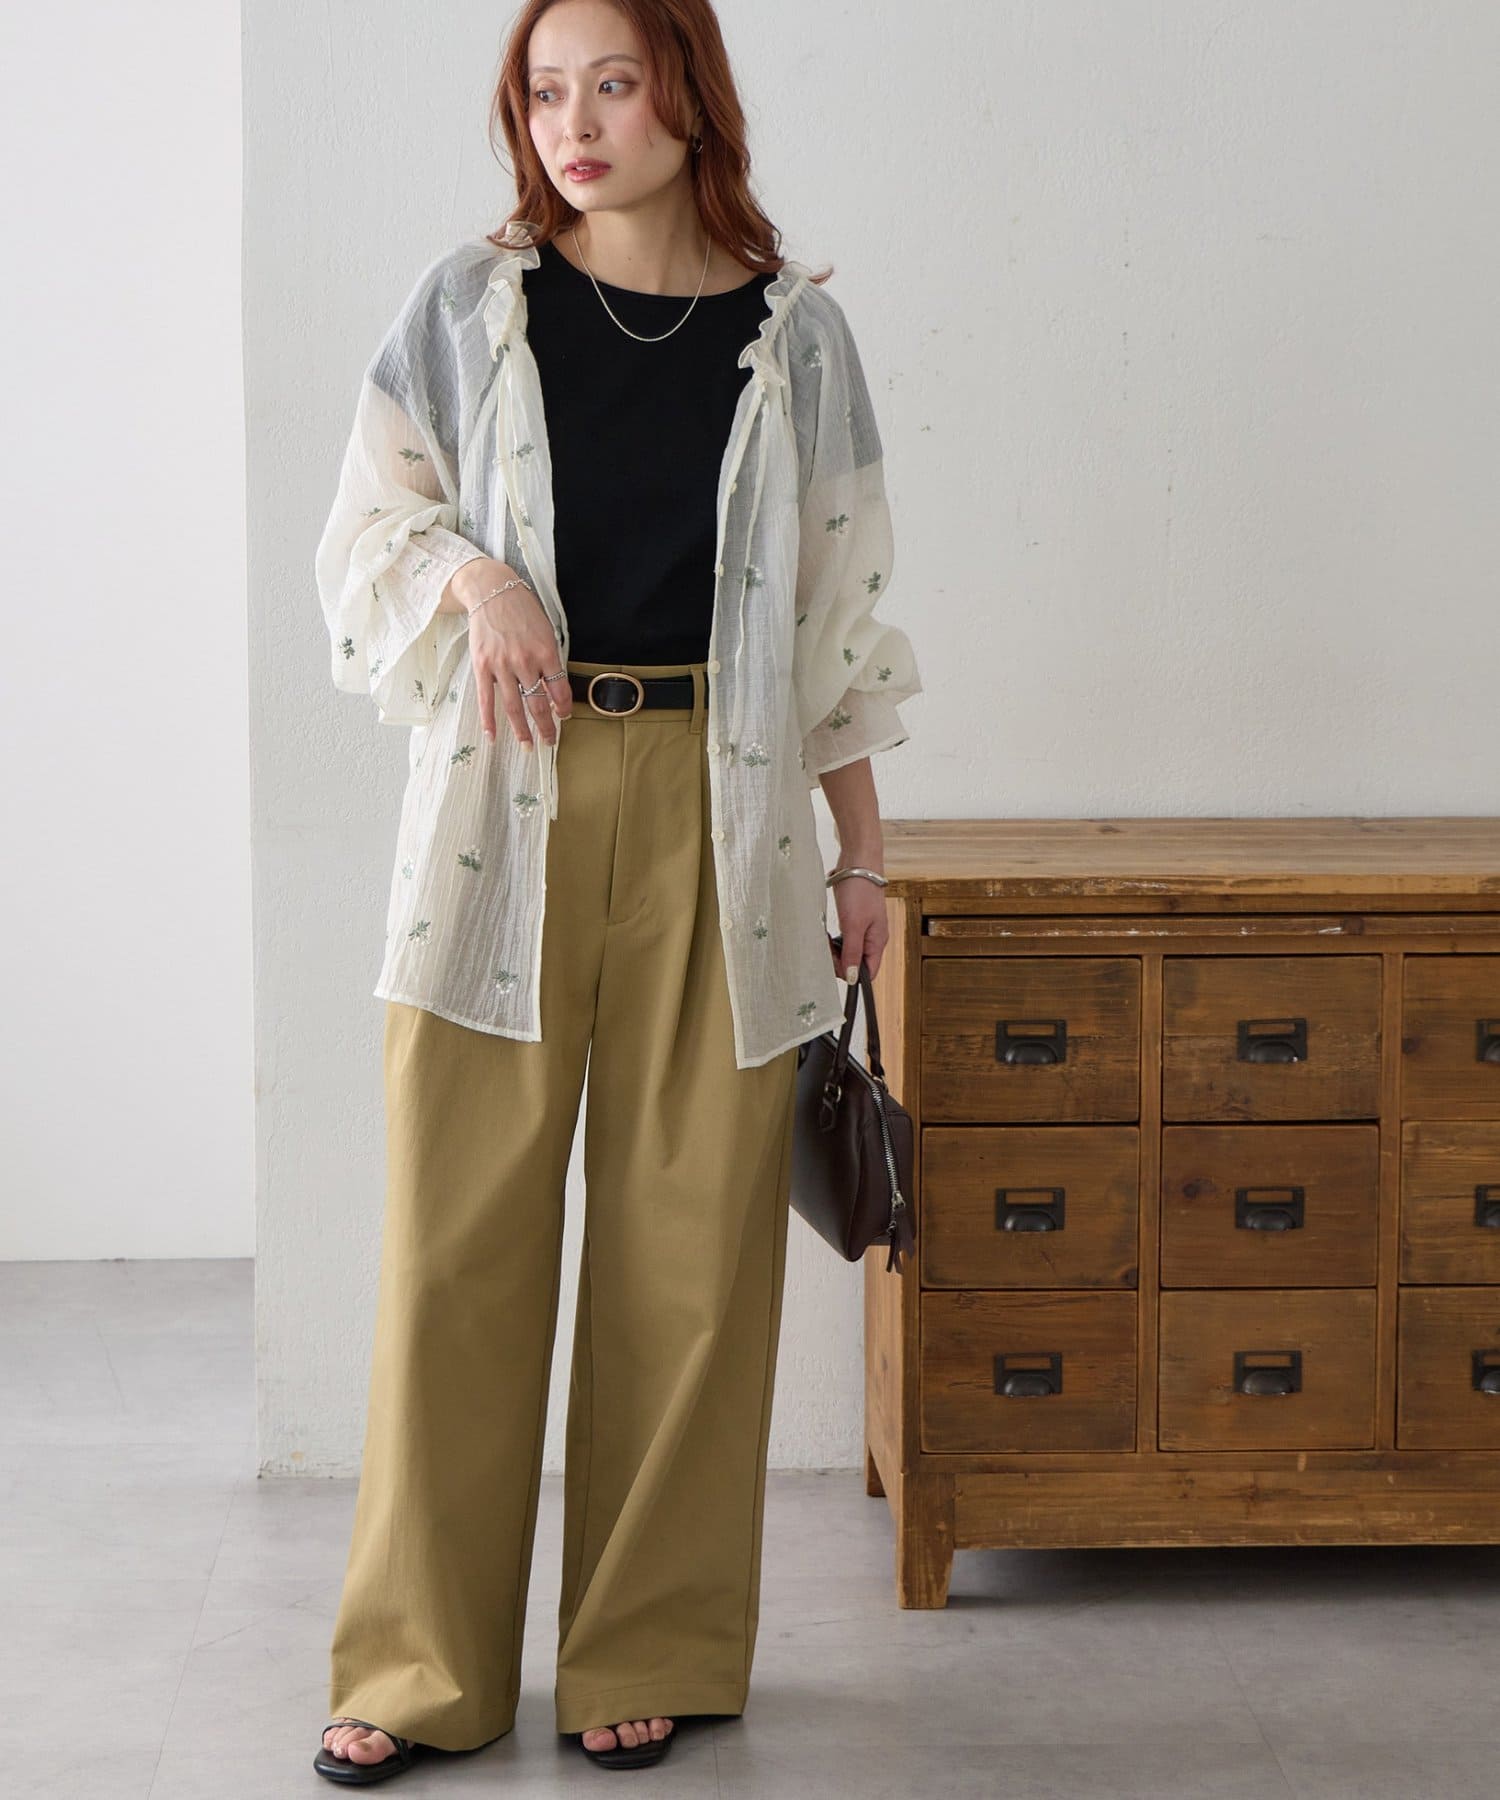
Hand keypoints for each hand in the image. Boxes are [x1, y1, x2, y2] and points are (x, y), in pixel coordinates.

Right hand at [451, 559, 573, 746]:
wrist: (491, 591)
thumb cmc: (522, 610)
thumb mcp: (546, 630)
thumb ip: (550, 660)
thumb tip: (554, 690)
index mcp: (546, 652)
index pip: (559, 690)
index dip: (563, 708)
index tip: (564, 717)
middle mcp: (525, 661)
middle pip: (538, 704)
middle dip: (546, 727)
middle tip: (550, 742)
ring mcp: (501, 665)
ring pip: (514, 706)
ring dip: (522, 731)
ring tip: (529, 746)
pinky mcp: (481, 666)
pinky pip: (486, 699)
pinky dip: (489, 721)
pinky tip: (492, 737)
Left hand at [828, 872, 887, 984]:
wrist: (858, 861)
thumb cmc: (859, 889)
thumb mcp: (853, 925)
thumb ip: (852, 952)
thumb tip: (853, 978)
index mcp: (877, 942)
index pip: (868, 972)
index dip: (851, 975)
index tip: (833, 966)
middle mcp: (872, 937)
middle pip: (855, 962)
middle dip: (838, 959)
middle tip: (824, 948)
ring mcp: (862, 928)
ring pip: (847, 950)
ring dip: (833, 949)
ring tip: (823, 937)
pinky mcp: (852, 918)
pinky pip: (842, 937)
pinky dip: (832, 938)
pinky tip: (825, 931)